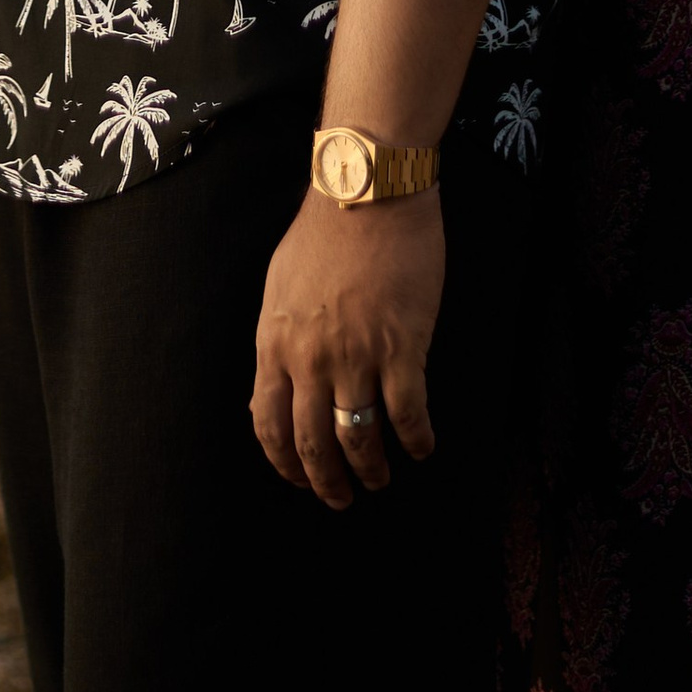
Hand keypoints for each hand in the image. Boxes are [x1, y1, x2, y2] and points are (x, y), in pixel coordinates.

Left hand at [252, 183, 443, 506]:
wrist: (367, 192)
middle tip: (342, 498)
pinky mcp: (402, 347)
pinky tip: (422, 448)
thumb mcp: (280, 287)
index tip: (301, 478)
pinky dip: (417, 440)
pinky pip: (408, 414)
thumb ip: (278, 340)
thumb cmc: (324, 231)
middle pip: (313, 444)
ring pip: (359, 438)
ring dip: (372, 469)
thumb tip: (276, 385)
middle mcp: (310, 359)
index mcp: (275, 344)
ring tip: (382, 479)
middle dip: (328, 482)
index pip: (268, 424)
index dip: (285, 462)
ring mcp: (356, 356)